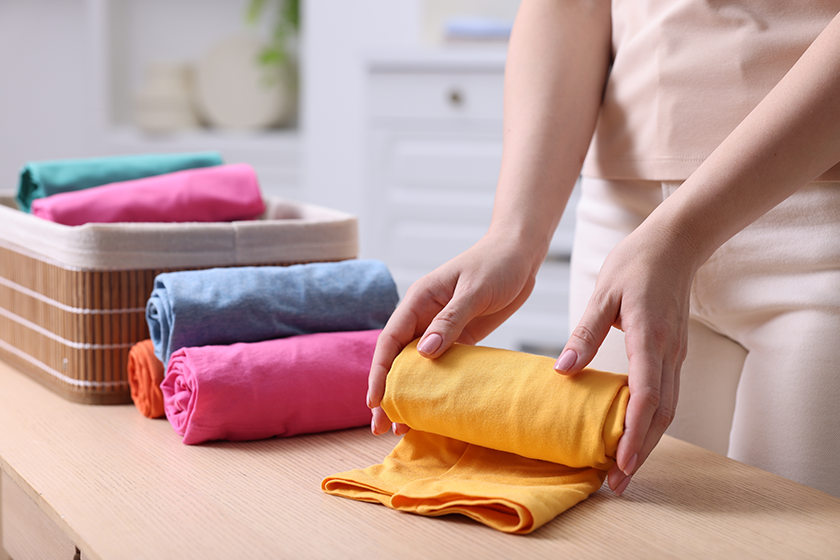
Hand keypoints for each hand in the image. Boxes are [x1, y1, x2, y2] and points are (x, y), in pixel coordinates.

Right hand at [367, 232, 542, 435]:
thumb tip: (424, 353)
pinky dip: (435, 388)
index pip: (390, 341)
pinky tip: (433, 409)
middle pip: (397, 359)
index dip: (380, 373)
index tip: (375, 401)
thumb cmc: (496, 263)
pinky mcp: (460, 336)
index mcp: (418, 300)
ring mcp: (440, 328)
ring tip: (403, 427)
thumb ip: (450, 320)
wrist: (520, 253)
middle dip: (388, 392)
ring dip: (410, 395)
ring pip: (417, 367)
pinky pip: (442, 366)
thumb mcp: (474, 291)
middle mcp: (423, 316)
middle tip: (382, 426)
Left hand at [554, 221, 693, 494]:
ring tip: (624, 469)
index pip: (646, 398)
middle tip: (618, 483)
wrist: (673, 244)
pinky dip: (652, 421)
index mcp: (650, 339)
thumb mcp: (603, 294)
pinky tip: (633, 432)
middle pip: (660, 415)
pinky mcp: (673, 353)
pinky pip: (666, 395)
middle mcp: (669, 354)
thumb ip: (584, 334)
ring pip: (667, 410)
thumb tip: (563, 370)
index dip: (634, 434)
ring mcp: (676, 355)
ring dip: (648, 441)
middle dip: (641, 452)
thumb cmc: (636, 264)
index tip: (620, 463)